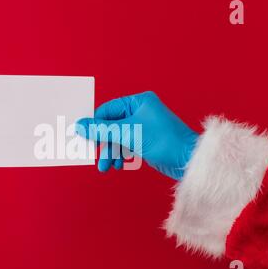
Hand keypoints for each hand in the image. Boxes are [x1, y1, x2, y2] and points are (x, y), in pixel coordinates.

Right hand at [76, 91, 198, 179]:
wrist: (188, 160)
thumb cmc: (163, 140)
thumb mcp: (128, 133)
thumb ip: (102, 129)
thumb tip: (79, 125)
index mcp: (138, 102)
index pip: (107, 110)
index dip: (94, 124)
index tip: (82, 136)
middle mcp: (140, 112)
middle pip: (111, 125)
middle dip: (103, 142)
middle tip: (92, 154)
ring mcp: (143, 127)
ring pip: (117, 138)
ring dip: (110, 152)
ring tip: (107, 167)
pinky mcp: (145, 141)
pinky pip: (126, 146)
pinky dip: (120, 155)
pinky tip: (119, 165)